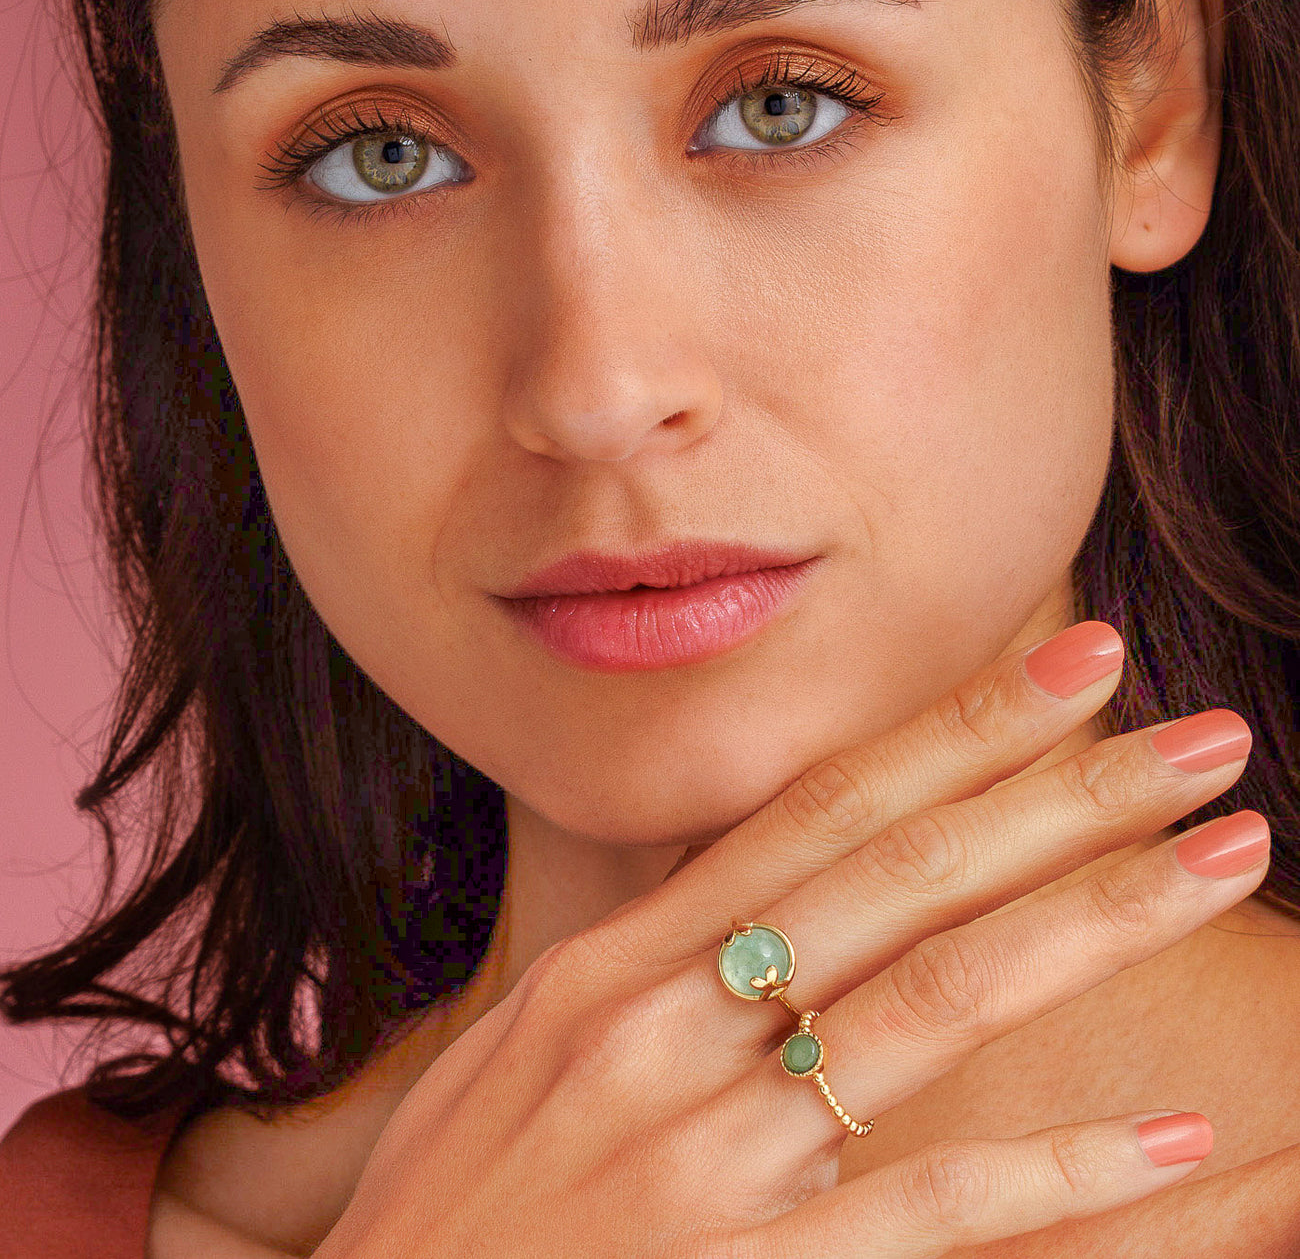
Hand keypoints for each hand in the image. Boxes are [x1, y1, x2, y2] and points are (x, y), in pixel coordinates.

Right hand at [312, 621, 1265, 1257]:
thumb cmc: (451, 1205)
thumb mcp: (521, 1046)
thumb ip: (639, 966)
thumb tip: (748, 892)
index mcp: (614, 963)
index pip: (819, 809)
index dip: (955, 728)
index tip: (1074, 665)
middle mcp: (667, 1029)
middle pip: (902, 877)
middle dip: (1063, 795)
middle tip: (1202, 738)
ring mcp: (709, 1154)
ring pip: (939, 1001)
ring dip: (1096, 919)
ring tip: (1224, 858)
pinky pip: (934, 1211)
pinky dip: (1066, 1172)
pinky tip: (1183, 1134)